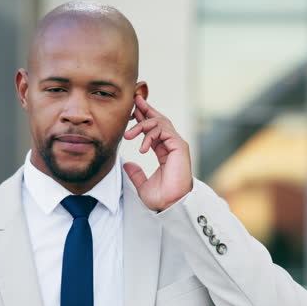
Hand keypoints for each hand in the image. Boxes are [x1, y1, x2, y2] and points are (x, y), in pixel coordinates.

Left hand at [123, 95, 193, 211]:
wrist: (171, 205)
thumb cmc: (162, 198)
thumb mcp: (142, 184)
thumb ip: (135, 173)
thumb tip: (127, 164)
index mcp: (165, 152)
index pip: (154, 130)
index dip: (143, 118)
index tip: (132, 111)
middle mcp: (172, 145)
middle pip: (159, 120)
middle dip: (146, 109)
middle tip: (134, 100)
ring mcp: (177, 145)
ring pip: (160, 123)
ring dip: (142, 125)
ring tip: (128, 135)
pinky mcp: (180, 146)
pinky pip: (164, 131)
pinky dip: (150, 136)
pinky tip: (142, 147)